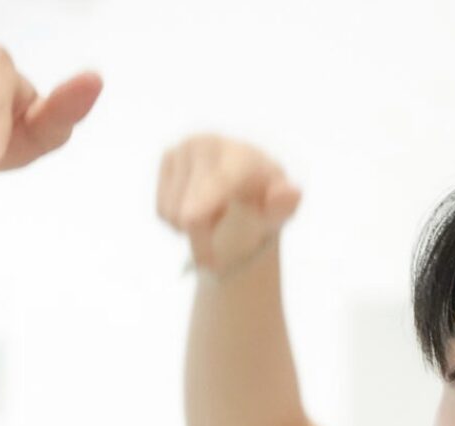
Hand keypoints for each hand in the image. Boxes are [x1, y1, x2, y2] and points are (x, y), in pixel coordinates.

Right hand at [158, 135, 302, 278]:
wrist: (250, 179)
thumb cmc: (267, 200)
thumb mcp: (280, 211)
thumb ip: (284, 205)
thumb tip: (291, 193)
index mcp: (239, 155)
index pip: (217, 187)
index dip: (206, 220)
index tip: (202, 250)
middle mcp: (209, 144)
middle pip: (190, 213)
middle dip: (202, 242)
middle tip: (218, 254)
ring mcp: (186, 147)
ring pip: (172, 214)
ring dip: (191, 229)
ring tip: (216, 213)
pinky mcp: (168, 156)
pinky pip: (163, 209)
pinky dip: (178, 220)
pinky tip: (199, 204)